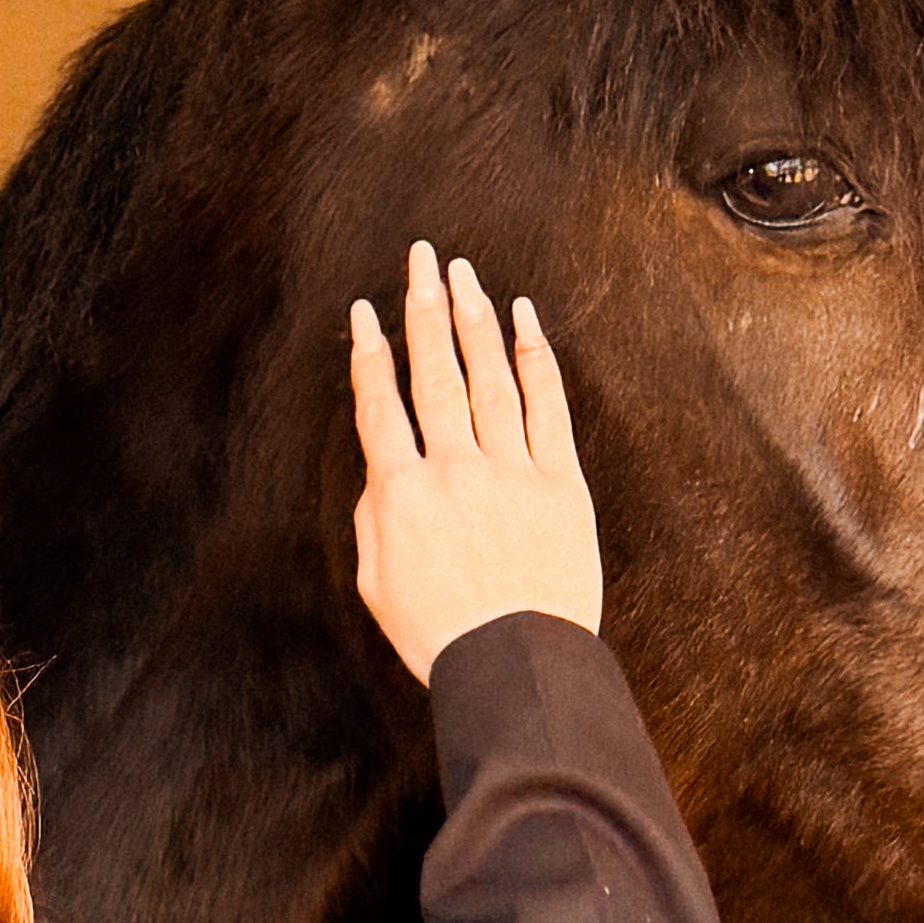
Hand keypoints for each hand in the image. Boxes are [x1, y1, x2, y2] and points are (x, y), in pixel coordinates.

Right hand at [349, 243, 605, 681]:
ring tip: (462, 273)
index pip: (379, 405)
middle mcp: (453, 469)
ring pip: (488, 376)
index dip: (369, 352)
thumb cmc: (442, 634)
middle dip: (423, 309)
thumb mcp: (377, 584)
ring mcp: (510, 470)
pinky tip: (522, 320)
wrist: (516, 663)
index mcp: (402, 494)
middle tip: (420, 259)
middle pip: (434, 373)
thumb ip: (374, 519)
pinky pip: (546, 405)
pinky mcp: (560, 482)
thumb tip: (383, 473)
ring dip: (473, 318)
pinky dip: (533, 358)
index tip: (364, 311)